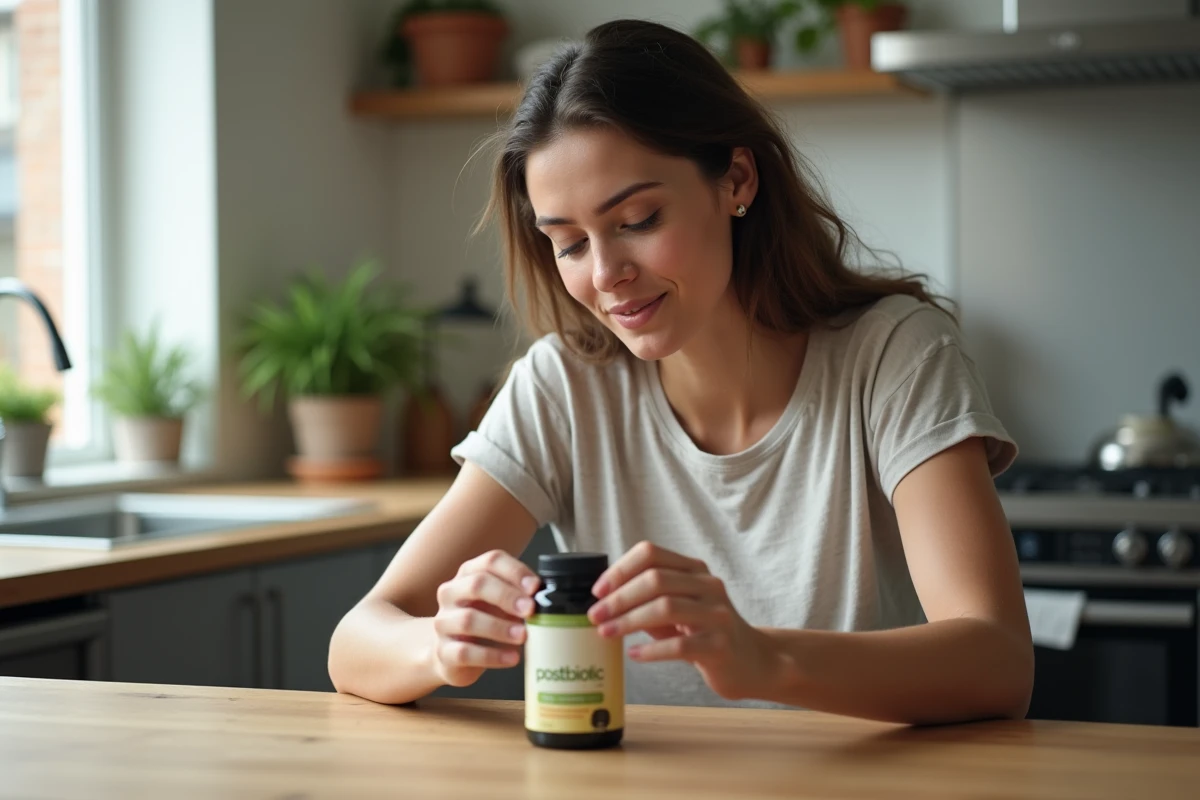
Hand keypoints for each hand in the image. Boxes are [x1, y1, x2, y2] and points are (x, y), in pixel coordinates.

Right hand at [431, 550, 539, 687]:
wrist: (455, 655)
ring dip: (500, 628)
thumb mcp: (503, 604)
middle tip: (530, 610)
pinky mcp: (443, 651)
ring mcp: (443, 622)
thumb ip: (521, 597)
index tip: (535, 587)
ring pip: (468, 620)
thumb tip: (547, 599)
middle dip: (507, 596)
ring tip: (523, 636)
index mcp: (469, 574)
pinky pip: (464, 652)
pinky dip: (492, 656)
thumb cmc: (485, 622)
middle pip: (476, 584)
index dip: (515, 572)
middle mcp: (452, 593)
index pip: (491, 561)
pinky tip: (511, 658)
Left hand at [587, 542, 777, 700]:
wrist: (752, 661)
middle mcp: (708, 585)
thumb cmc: (704, 632)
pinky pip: (680, 645)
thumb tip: (603, 600)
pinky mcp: (721, 645)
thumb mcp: (677, 608)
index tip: (598, 591)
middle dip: (619, 597)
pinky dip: (651, 649)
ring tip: (606, 633)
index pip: (651, 553)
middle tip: (595, 616)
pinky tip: (633, 654)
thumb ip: (647, 599)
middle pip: (656, 579)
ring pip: (666, 608)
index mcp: (694, 570)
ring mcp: (717, 614)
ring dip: (629, 621)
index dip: (620, 570)